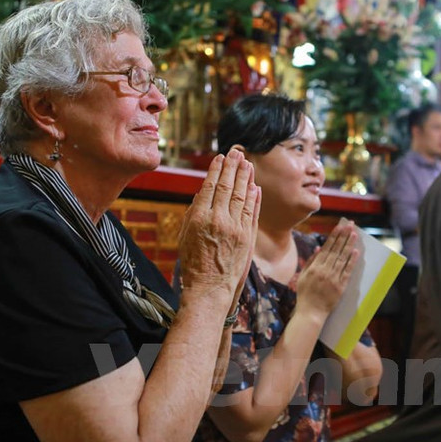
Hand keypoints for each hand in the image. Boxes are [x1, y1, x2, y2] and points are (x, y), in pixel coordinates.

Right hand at [177, 151, 259, 302]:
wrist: (210, 288)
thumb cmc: (192, 263)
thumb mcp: (185, 235)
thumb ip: (193, 213)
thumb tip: (203, 193)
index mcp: (199, 217)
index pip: (210, 187)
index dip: (217, 171)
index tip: (220, 158)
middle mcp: (218, 219)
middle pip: (228, 187)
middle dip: (233, 168)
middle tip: (237, 153)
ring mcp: (235, 228)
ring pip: (242, 196)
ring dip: (246, 178)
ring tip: (248, 164)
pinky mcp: (247, 237)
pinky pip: (252, 211)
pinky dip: (254, 197)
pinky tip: (255, 186)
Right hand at [295, 219, 358, 318]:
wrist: (311, 312)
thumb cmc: (305, 294)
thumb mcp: (302, 276)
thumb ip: (311, 262)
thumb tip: (319, 248)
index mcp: (315, 267)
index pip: (327, 248)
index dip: (334, 237)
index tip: (340, 227)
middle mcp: (324, 271)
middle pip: (336, 250)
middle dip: (344, 237)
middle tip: (350, 225)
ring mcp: (333, 278)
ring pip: (342, 258)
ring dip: (349, 245)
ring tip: (354, 234)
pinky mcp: (340, 286)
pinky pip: (347, 271)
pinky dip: (351, 261)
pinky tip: (356, 252)